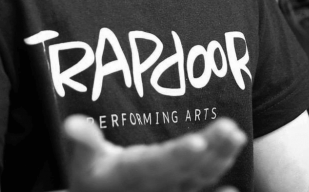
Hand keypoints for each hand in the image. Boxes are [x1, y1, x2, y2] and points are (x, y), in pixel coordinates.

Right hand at [65, 114, 247, 191]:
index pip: (158, 163)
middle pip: (187, 168)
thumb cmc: (93, 176)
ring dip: (221, 157)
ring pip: (201, 176)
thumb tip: (71, 124)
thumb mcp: (83, 159)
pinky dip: (220, 176)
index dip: (178, 156)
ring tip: (236, 134)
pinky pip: (204, 187)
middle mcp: (155, 187)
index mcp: (131, 175)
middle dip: (210, 150)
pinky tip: (234, 167)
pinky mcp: (182, 191)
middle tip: (230, 129)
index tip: (198, 143)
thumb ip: (84, 140)